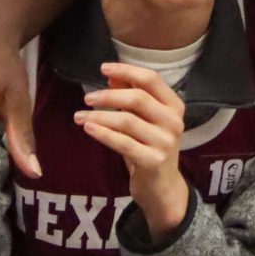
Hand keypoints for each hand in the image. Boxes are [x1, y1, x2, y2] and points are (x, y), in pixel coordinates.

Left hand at [76, 63, 190, 239]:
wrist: (162, 187)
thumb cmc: (150, 147)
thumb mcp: (144, 120)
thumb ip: (131, 97)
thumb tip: (111, 76)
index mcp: (174, 105)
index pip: (151, 79)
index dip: (126, 71)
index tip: (103, 68)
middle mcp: (173, 121)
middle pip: (138, 99)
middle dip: (109, 96)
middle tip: (87, 97)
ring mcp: (165, 142)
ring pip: (127, 121)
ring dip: (99, 116)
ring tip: (79, 116)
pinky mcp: (153, 161)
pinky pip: (123, 143)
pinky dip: (103, 134)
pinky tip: (88, 128)